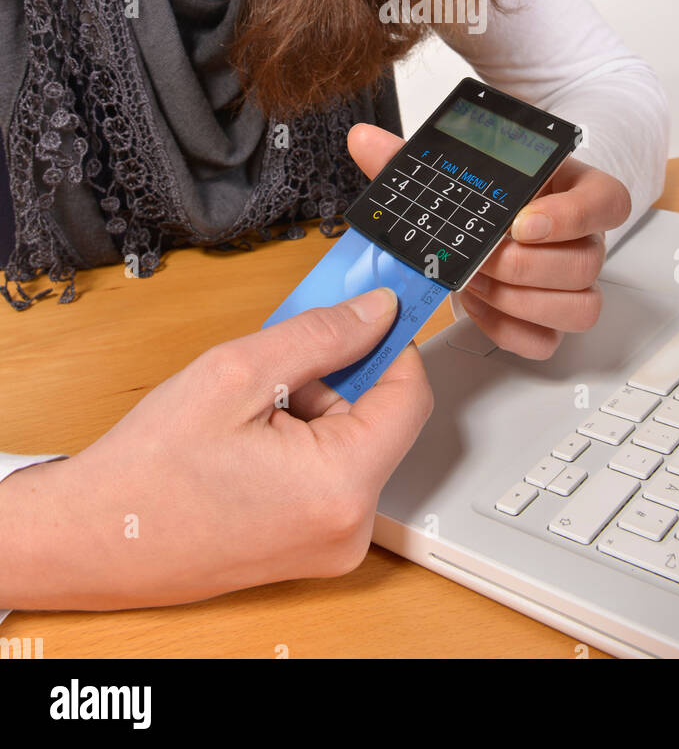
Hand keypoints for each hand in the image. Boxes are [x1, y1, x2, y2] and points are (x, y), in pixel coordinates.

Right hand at [0, 288, 432, 610]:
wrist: (92, 538)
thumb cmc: (149, 469)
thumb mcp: (239, 373)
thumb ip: (322, 335)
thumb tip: (378, 311)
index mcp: (342, 487)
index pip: (410, 394)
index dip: (389, 342)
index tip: (371, 307)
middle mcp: (349, 528)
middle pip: (380, 418)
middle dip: (334, 378)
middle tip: (272, 366)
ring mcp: (330, 543)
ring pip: (352, 441)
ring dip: (312, 407)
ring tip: (246, 412)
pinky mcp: (310, 546)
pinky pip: (331, 471)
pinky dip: (302, 439)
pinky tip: (246, 438)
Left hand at [347, 124, 631, 361]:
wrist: (481, 226)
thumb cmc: (482, 196)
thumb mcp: (453, 169)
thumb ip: (411, 155)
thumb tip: (363, 139)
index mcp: (572, 189)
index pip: (608, 201)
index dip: (572, 215)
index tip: (521, 220)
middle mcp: (581, 239)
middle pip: (587, 262)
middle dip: (523, 266)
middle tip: (479, 258)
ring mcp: (572, 284)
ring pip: (578, 306)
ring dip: (519, 300)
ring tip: (475, 283)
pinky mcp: (551, 321)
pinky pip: (547, 341)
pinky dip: (509, 329)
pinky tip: (477, 307)